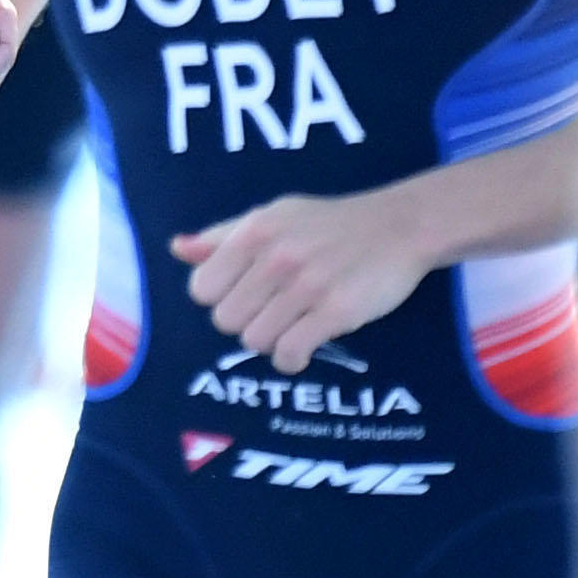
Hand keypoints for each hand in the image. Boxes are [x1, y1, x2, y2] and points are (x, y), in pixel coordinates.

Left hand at [172, 183, 436, 362]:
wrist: (399, 226)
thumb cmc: (329, 224)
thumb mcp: (274, 216)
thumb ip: (224, 236)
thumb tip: (178, 249)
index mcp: (255, 232)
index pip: (202, 288)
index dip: (219, 298)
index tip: (243, 295)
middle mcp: (276, 258)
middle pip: (225, 320)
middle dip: (245, 322)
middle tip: (271, 312)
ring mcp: (306, 286)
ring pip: (255, 341)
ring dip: (270, 342)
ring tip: (291, 327)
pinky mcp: (335, 312)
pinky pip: (290, 354)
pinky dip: (291, 360)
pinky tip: (301, 349)